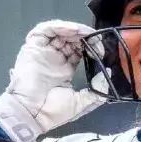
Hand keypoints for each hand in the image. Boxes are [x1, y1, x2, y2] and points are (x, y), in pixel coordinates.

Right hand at [0, 20, 105, 141]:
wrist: (32, 114)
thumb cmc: (53, 111)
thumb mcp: (81, 102)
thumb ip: (97, 90)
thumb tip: (108, 74)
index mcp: (64, 70)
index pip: (79, 51)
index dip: (90, 47)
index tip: (101, 49)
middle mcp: (54, 59)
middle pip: (70, 39)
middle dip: (84, 37)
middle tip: (95, 39)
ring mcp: (43, 52)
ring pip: (59, 32)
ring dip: (73, 29)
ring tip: (85, 32)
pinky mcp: (32, 47)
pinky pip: (45, 30)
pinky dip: (59, 26)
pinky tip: (72, 30)